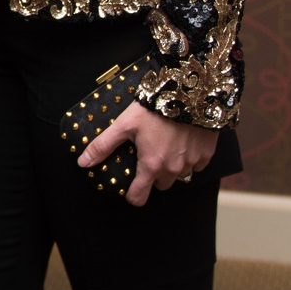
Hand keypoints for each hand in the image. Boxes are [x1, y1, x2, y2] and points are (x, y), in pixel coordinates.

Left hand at [78, 99, 217, 207]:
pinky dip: (191, 157)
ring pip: (180, 175)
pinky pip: (198, 164)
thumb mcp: (124, 124)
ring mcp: (192, 163)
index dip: (132, 194)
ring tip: (167, 144)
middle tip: (149, 154)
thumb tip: (83, 162)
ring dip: (173, 166)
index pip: (139, 197)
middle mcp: (173, 169)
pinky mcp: (207, 154)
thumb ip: (103, 145)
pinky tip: (184, 141)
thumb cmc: (155, 108)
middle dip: (154, 175)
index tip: (131, 188)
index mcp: (151, 165)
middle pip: (161, 185)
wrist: (190, 92)